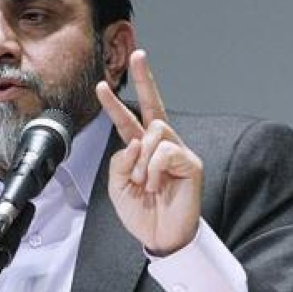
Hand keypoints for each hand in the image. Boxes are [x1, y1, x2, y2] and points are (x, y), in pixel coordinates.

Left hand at [96, 49, 202, 255]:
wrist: (161, 237)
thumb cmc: (142, 212)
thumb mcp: (118, 186)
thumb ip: (120, 161)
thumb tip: (134, 142)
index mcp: (141, 150)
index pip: (128, 120)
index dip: (114, 103)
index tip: (101, 84)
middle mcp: (160, 145)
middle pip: (154, 105)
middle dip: (144, 78)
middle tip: (138, 54)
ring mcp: (178, 152)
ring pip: (155, 132)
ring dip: (142, 160)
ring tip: (144, 183)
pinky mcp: (191, 163)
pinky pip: (166, 152)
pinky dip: (154, 170)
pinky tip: (157, 186)